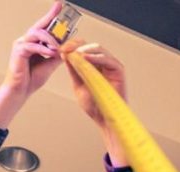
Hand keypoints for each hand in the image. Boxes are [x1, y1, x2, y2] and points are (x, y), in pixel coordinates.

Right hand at [3, 2, 63, 99]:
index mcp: (34, 42)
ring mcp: (21, 44)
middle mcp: (26, 40)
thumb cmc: (32, 78)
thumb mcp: (50, 64)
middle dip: (50, 17)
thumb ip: (58, 54)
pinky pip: (32, 46)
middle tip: (60, 10)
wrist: (21, 90)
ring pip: (37, 33)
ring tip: (58, 48)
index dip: (51, 15)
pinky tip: (51, 53)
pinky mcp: (18, 51)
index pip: (44, 26)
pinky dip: (43, 49)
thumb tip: (70, 47)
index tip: (59, 5)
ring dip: (50, 40)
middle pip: (40, 26)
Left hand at [61, 39, 127, 163]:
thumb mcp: (78, 84)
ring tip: (75, 54)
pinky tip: (86, 58)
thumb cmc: (94, 105)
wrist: (103, 119)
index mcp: (92, 66)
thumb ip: (73, 70)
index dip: (71, 46)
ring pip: (97, 49)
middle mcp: (102, 63)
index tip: (61, 49)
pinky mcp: (118, 70)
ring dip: (84, 49)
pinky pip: (107, 59)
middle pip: (89, 46)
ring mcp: (110, 66)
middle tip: (65, 49)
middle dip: (75, 45)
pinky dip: (96, 57)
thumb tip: (65, 54)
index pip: (82, 49)